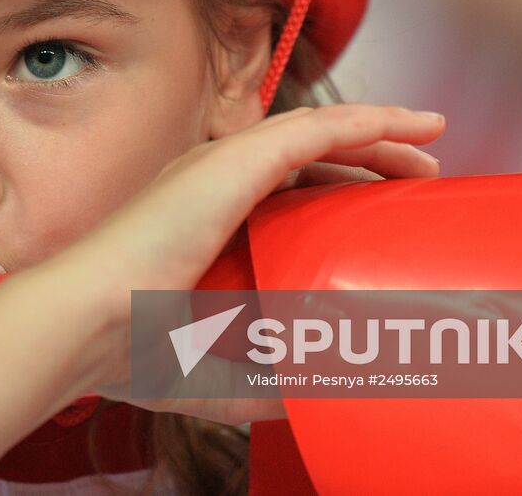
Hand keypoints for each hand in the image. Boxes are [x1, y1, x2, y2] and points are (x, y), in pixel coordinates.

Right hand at [45, 104, 444, 424]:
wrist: (90, 324)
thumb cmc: (131, 348)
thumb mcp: (214, 374)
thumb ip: (263, 385)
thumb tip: (315, 401)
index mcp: (204, 217)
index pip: (285, 190)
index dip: (337, 191)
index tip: (382, 213)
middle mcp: (213, 179)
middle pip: (309, 156)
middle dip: (369, 161)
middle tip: (420, 184)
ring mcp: (222, 165)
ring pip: (319, 131)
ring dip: (381, 134)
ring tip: (431, 148)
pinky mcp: (235, 162)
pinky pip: (318, 128)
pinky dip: (370, 121)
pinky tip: (414, 128)